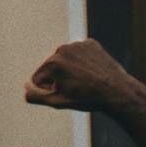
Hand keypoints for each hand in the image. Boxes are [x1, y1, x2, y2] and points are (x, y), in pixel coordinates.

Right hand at [25, 39, 145, 116]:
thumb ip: (36, 97)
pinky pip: (79, 53)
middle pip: (51, 67)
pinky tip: (93, 71)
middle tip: (78, 88)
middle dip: (59, 78)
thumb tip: (25, 89)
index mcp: (53, 63)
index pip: (38, 78)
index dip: (50, 89)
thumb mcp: (58, 103)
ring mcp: (77, 44)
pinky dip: (83, 61)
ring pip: (65, 59)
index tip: (67, 94)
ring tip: (86, 80)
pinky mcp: (90, 43)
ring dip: (70, 69)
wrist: (120, 93)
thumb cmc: (88, 99)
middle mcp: (62, 49)